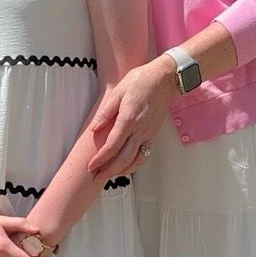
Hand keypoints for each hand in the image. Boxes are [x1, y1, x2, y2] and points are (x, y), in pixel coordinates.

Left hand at [86, 59, 173, 176]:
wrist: (164, 79)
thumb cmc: (141, 81)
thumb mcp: (118, 92)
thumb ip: (106, 112)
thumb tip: (94, 129)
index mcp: (129, 119)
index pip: (112, 146)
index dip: (101, 159)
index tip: (91, 166)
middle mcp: (140, 130)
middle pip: (123, 159)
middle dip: (109, 171)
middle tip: (96, 177)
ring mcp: (148, 134)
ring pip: (135, 160)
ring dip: (121, 171)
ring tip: (108, 175)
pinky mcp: (152, 134)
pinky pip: (143, 155)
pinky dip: (134, 165)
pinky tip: (125, 166)